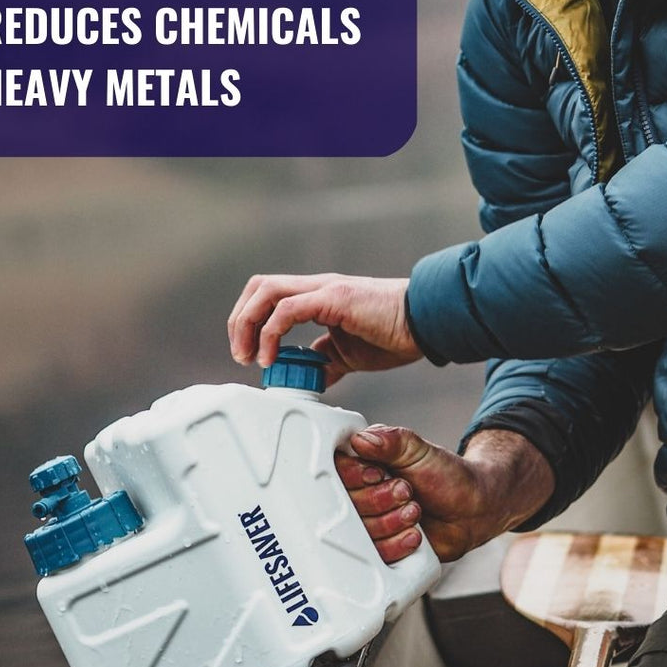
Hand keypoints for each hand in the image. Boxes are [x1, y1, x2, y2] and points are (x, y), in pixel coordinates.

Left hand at [228, 273, 421, 385]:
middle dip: (240, 321)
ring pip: (266, 291)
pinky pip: (288, 309)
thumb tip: (310, 379)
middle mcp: (317, 287)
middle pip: (259, 287)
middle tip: (242, 355)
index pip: (269, 295)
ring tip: (250, 357)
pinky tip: (272, 358)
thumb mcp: (349, 354)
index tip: (250, 354)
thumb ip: (325, 362)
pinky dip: (271, 334)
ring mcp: (325, 288)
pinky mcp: (334, 298)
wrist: (426, 324)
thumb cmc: (395, 335)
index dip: (251, 322)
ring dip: (248, 325)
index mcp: (319, 296)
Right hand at [335, 425, 555, 563]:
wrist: (474, 507)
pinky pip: (376, 555)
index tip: (378, 474)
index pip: (337, 474)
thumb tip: (362, 439)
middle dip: (380, 499)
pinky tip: (415, 535)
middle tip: (407, 490)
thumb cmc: (446, 473)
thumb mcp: (419, 449)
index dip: (356, 477)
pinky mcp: (383, 549)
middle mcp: (361, 496)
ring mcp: (371, 524)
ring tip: (416, 511)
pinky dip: (397, 545)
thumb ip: (391, 441)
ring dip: (391, 522)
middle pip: (346, 506)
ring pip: (360, 533)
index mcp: (363, 466)